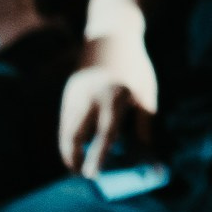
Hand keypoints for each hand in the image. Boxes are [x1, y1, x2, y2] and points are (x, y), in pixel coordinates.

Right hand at [59, 59, 155, 175]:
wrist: (112, 35)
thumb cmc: (135, 68)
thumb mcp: (146, 93)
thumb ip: (145, 124)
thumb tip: (147, 155)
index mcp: (116, 96)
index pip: (105, 133)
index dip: (99, 157)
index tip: (93, 176)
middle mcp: (91, 95)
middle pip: (75, 134)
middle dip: (74, 158)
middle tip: (81, 175)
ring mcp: (76, 92)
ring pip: (65, 128)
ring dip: (68, 149)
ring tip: (76, 166)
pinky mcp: (68, 91)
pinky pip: (64, 120)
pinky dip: (67, 136)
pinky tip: (74, 148)